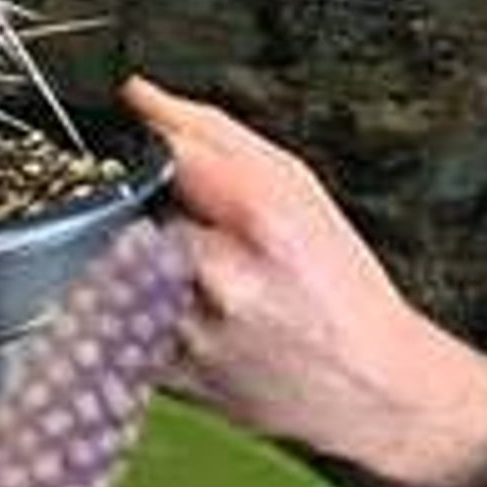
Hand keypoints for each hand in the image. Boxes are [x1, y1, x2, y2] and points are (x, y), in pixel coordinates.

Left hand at [119, 74, 486, 486]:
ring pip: (117, 263)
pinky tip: (194, 316)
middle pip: (133, 209)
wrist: (369, 388)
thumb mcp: (300, 192)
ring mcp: (190, 331)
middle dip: (150, 212)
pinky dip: (140, 308)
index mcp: (263, 220)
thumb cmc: (340, 289)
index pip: (167, 152)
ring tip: (204, 279)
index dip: (151, 142)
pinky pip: (122, 317)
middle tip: (199, 232)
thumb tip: (142, 98)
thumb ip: (214, 135)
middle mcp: (221, 277)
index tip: (147, 140)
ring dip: (142, 262)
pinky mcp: (167, 373)